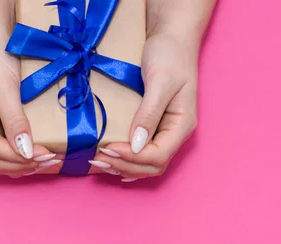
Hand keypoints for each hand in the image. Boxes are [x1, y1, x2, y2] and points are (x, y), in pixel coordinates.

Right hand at [0, 36, 58, 177]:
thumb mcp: (5, 89)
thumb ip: (14, 122)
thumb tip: (26, 152)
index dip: (22, 158)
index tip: (48, 155)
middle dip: (23, 165)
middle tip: (52, 161)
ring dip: (23, 165)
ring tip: (48, 160)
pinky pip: (3, 151)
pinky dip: (20, 156)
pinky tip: (38, 154)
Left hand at [91, 32, 199, 181]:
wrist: (172, 38)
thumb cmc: (169, 55)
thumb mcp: (160, 82)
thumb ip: (149, 113)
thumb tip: (136, 144)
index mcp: (182, 125)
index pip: (158, 156)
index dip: (132, 158)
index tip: (108, 148)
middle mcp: (175, 133)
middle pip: (153, 166)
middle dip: (125, 166)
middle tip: (98, 160)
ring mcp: (165, 132)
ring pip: (148, 165)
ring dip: (124, 168)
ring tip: (100, 163)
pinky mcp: (154, 128)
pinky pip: (143, 155)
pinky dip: (127, 163)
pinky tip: (113, 164)